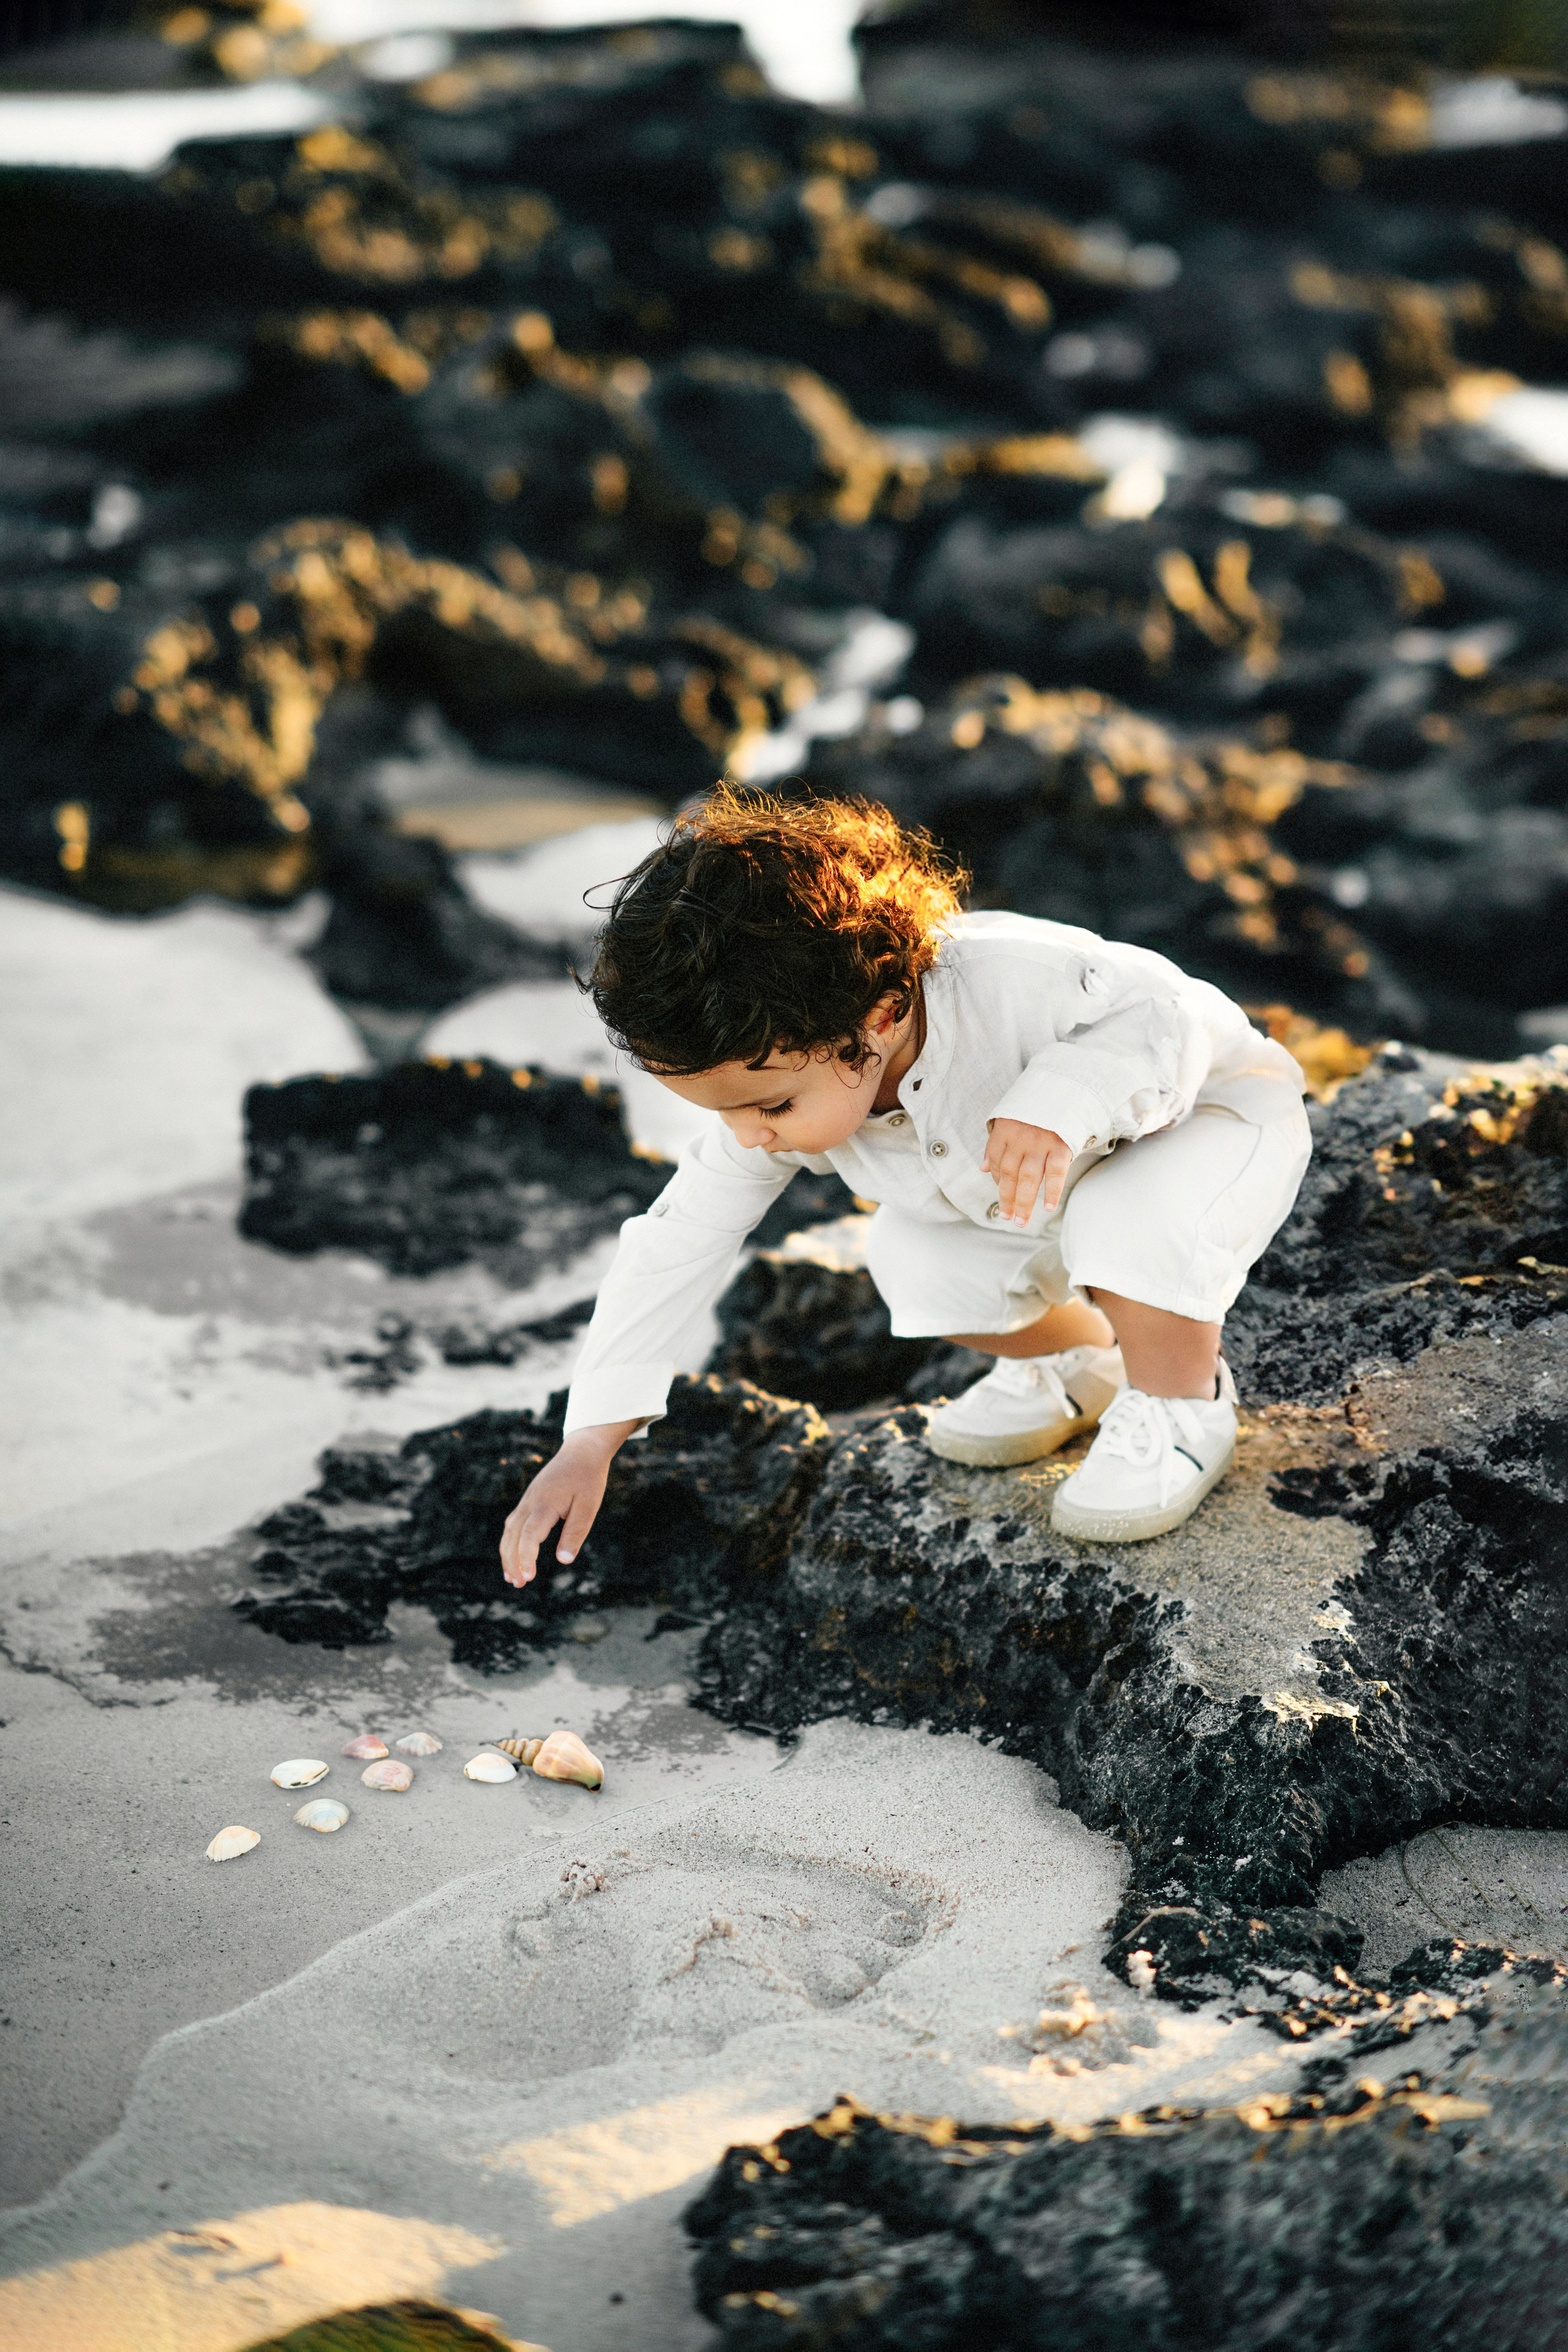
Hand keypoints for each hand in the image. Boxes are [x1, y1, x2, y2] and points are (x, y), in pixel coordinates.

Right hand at [499, 1422, 637, 1586]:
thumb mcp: (588, 1506)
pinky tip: (515, 1555)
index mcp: (545, 1503)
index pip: (529, 1535)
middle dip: (512, 1561)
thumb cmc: (588, 1479)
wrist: (583, 1451)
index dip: (526, 1558)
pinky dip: (511, 1541)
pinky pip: (514, 1523)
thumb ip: (575, 1532)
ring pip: (510, 1530)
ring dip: (508, 1554)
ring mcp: (527, 1500)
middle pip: (513, 1535)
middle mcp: (531, 1502)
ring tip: (512, 1578)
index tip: (529, 1578)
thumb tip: (564, 1560)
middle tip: (518, 1584)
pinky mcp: (529, 1500)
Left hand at [982, 1119, 1073, 1225]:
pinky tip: (1048, 1207)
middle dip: (1007, 1199)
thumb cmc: (1037, 1110)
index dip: (996, 1180)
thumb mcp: (1011, 1118)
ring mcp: (1040, 1144)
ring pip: (1028, 1178)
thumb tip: (983, 1169)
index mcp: (1005, 1131)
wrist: (1066, 1087)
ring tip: (1021, 1221)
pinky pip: (1055, 1173)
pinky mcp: (1061, 1146)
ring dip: (1024, 1203)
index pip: (995, 1161)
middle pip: (1009, 1175)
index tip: (1002, 1194)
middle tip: (1007, 1218)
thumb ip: (996, 1143)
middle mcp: (1020, 1139)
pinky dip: (1051, 1191)